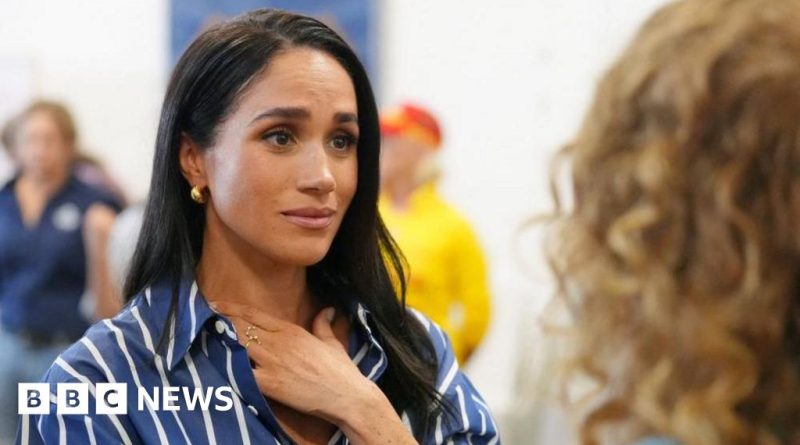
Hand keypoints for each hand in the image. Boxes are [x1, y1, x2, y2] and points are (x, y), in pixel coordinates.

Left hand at [208, 301, 375, 424]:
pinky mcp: (269, 383)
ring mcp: (272, 363)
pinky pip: (241, 373)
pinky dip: (229, 368)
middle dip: (221, 322)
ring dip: (221, 342)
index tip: (216, 304)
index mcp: (291, 331)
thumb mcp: (332, 342)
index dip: (233, 308)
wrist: (346, 395)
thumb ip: (323, 324)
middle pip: (241, 328)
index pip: (255, 315)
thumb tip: (327, 309)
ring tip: (204, 338)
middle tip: (204, 320)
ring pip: (238, 346)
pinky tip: (216, 364)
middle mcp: (279, 343)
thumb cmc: (340, 370)